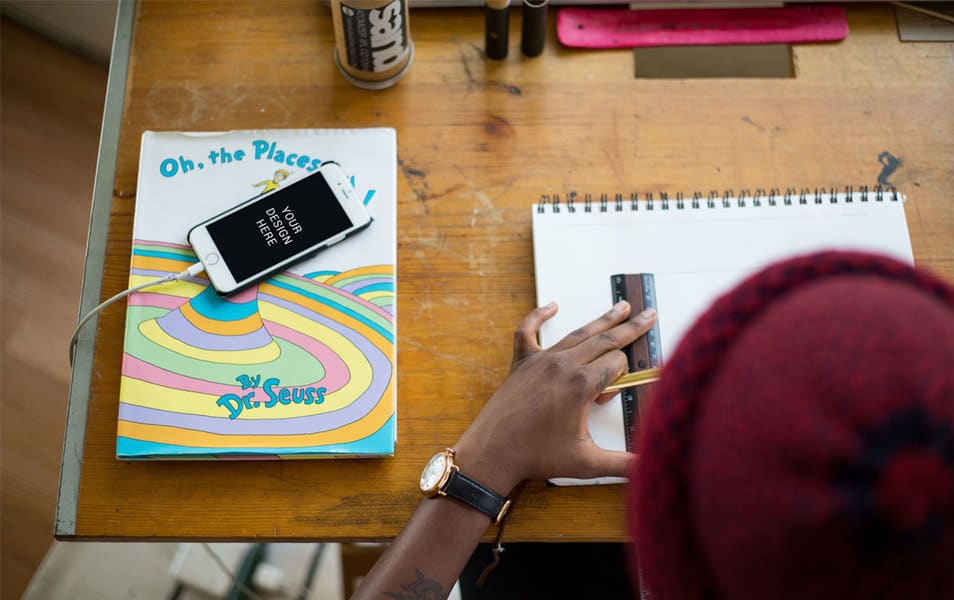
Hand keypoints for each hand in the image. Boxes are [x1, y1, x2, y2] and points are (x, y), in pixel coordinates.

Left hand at [454, 300, 657, 494]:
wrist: (493, 452)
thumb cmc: (536, 456)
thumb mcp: (586, 463)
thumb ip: (623, 465)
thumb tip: (649, 468)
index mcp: (581, 385)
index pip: (617, 365)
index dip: (622, 379)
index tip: (609, 397)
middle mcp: (563, 365)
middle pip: (605, 339)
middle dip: (630, 327)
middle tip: (649, 314)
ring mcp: (541, 360)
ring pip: (577, 333)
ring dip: (601, 320)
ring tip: (620, 306)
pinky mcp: (522, 362)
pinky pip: (528, 331)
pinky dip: (538, 316)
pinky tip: (551, 306)